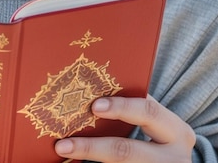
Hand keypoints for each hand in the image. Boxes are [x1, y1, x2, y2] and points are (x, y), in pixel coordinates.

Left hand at [54, 95, 195, 161]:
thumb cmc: (160, 135)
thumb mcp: (158, 123)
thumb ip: (137, 109)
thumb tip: (94, 87)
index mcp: (178, 132)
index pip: (148, 113)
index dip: (121, 107)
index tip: (94, 105)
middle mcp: (175, 158)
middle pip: (127, 151)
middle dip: (92, 147)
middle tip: (64, 144)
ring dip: (89, 158)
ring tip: (63, 151)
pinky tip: (76, 162)